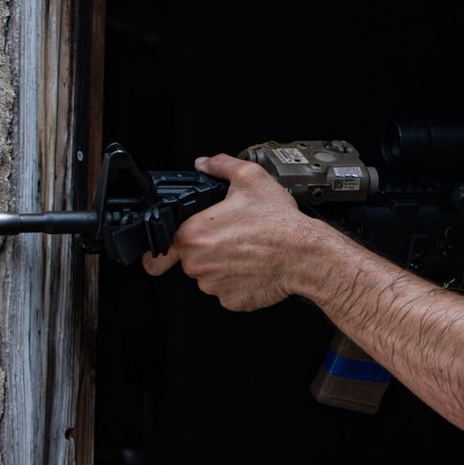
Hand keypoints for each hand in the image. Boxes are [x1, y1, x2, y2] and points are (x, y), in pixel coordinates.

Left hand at [140, 153, 326, 310]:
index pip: (158, 251)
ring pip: (208, 277)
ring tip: (246, 250)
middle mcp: (198, 264)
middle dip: (205, 250)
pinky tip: (253, 266)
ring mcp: (214, 286)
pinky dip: (237, 282)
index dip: (158, 252)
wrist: (305, 254)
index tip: (159, 257)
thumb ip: (220, 166)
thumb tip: (205, 163)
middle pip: (189, 260)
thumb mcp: (250, 178)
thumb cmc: (279, 222)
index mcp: (193, 235)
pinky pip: (227, 292)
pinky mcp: (232, 301)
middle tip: (230, 238)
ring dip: (221, 266)